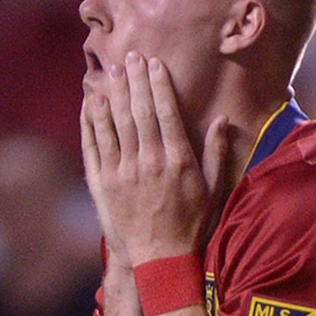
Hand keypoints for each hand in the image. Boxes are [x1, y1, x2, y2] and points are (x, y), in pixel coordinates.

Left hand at [81, 54, 228, 265]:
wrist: (159, 259)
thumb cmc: (191, 224)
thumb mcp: (213, 189)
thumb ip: (217, 152)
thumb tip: (223, 119)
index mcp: (177, 161)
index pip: (166, 112)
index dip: (159, 84)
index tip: (154, 64)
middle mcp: (148, 162)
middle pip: (139, 111)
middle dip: (134, 80)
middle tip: (130, 56)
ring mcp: (122, 172)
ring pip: (114, 123)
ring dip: (113, 93)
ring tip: (112, 71)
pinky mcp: (102, 183)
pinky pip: (94, 145)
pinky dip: (92, 121)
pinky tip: (92, 102)